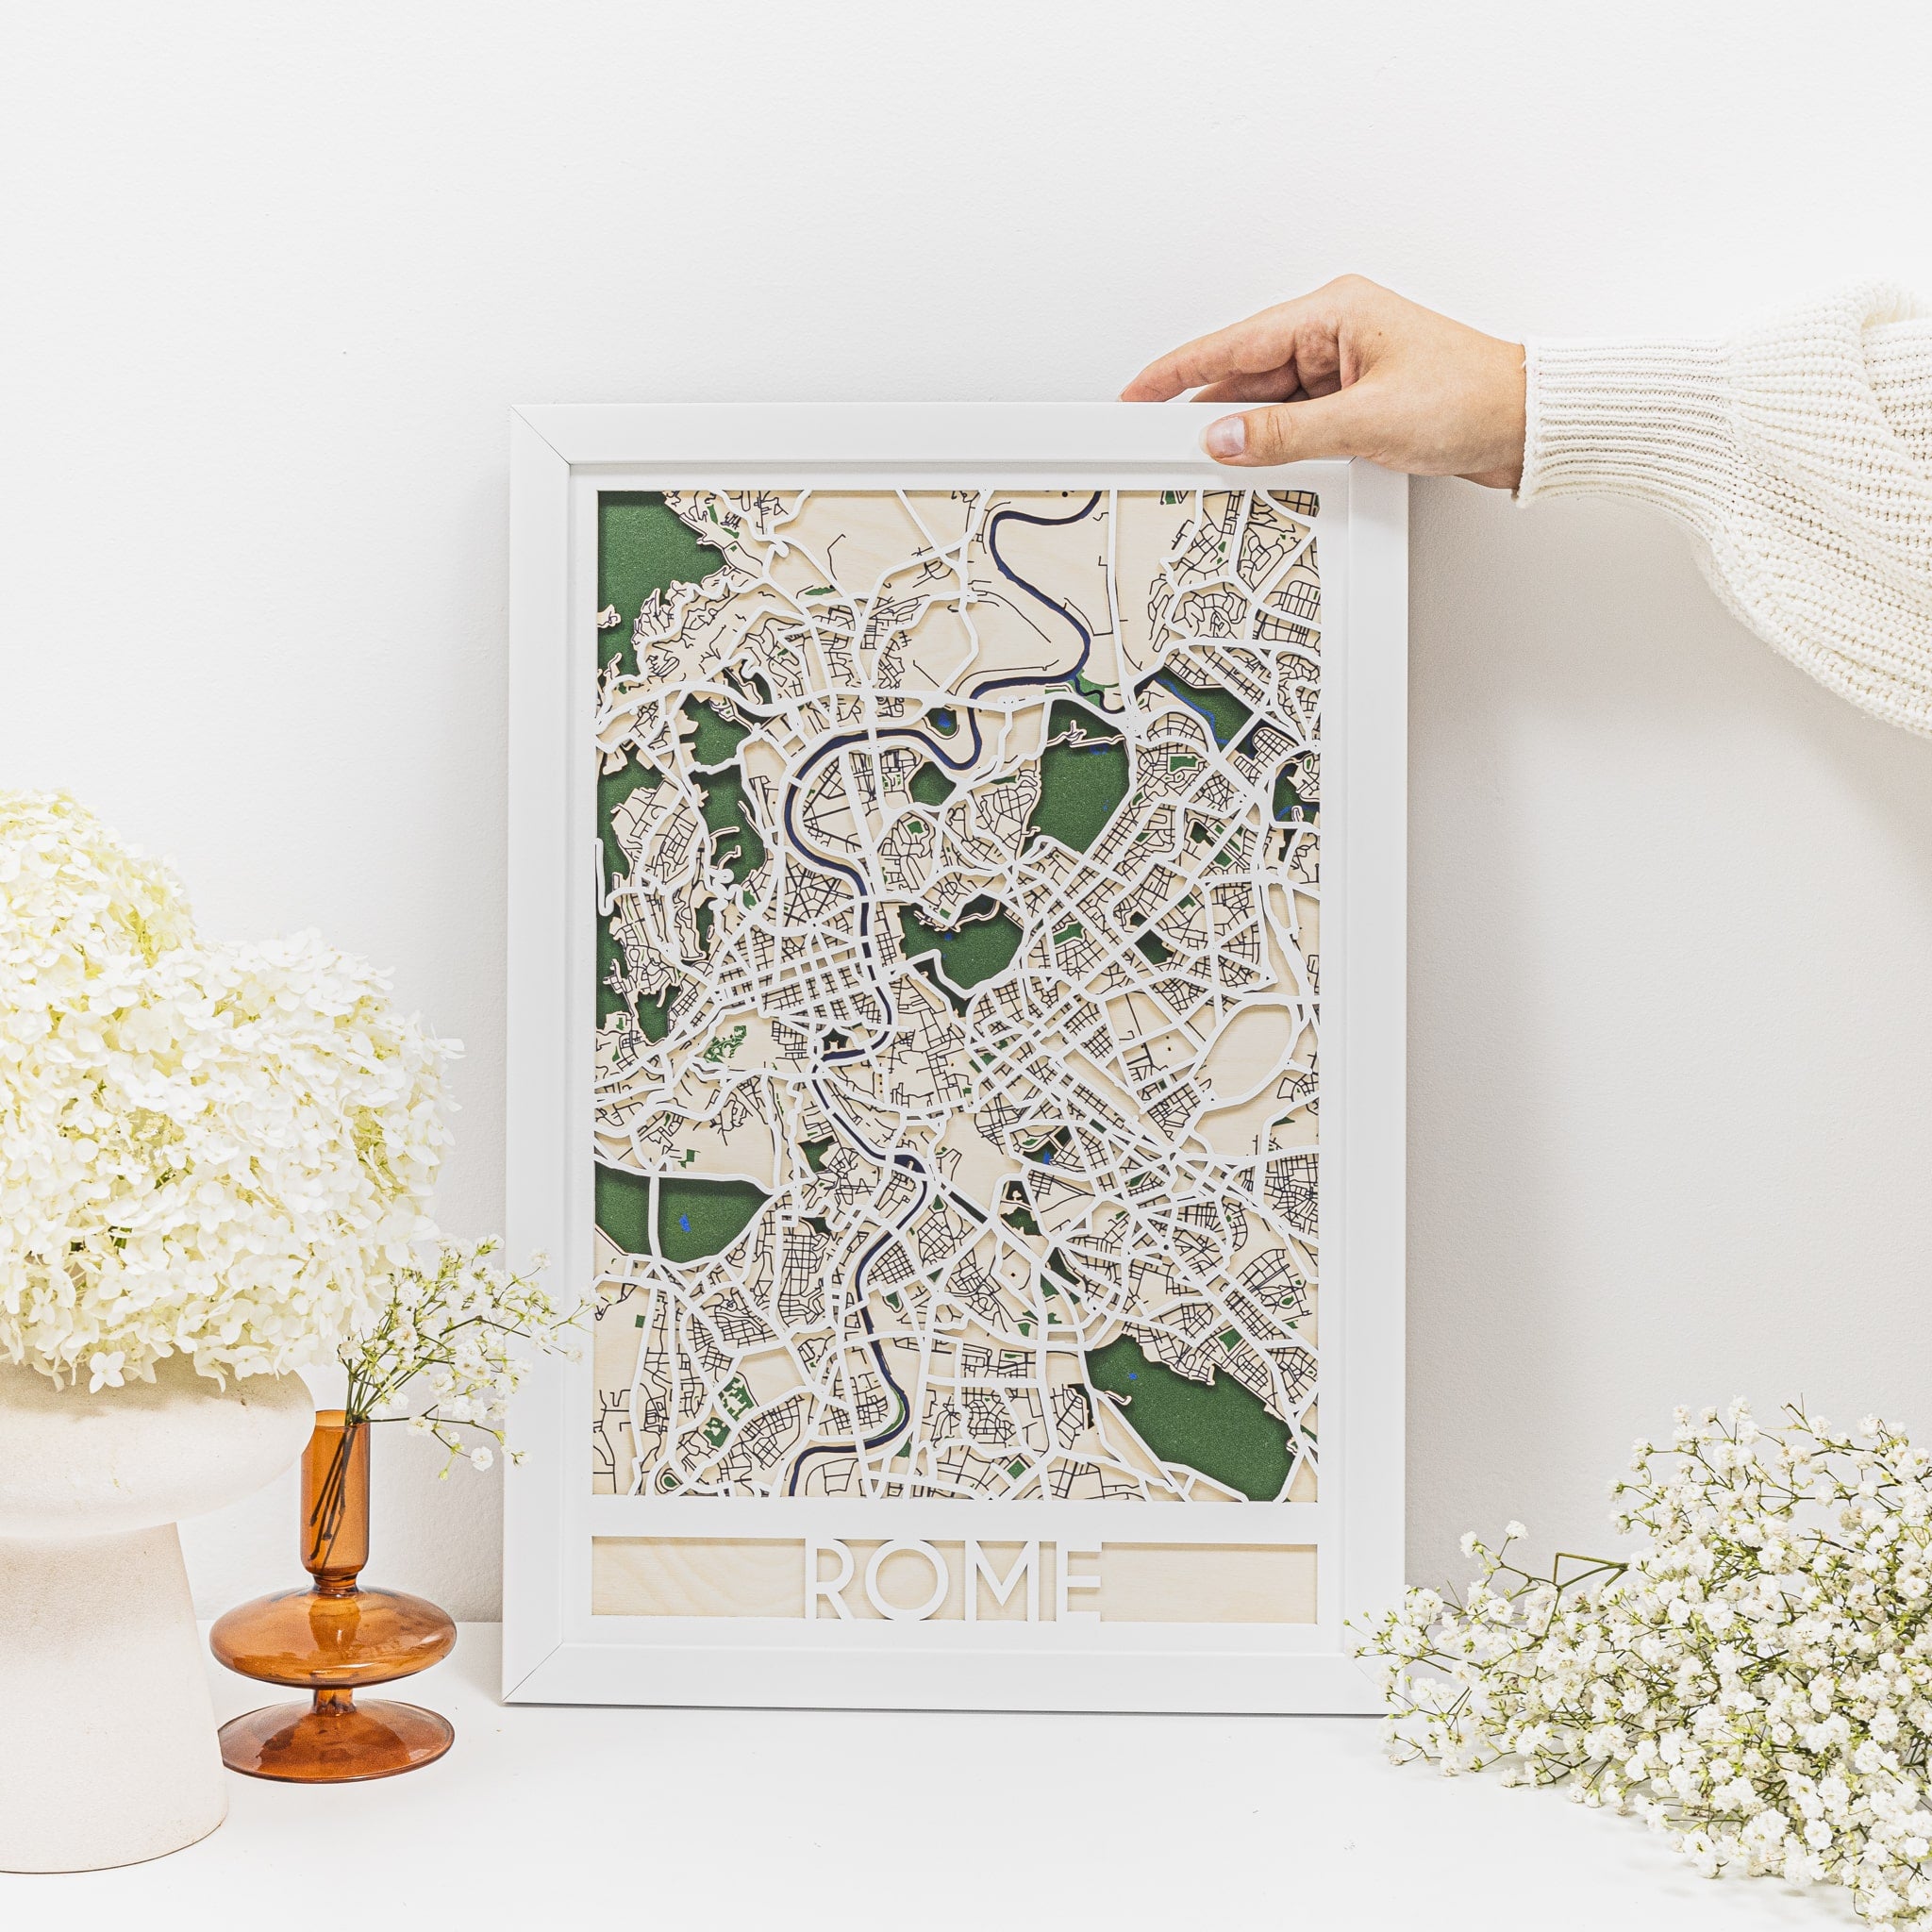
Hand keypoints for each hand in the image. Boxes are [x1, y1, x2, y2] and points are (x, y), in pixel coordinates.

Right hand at [1120, 275, 1526, 489]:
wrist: (1530, 425)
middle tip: (1163, 445)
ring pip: (1271, 403)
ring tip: (1219, 464)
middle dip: (1210, 412)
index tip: (1136, 391)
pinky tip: (1267, 464)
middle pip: (1247, 375)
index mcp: (1334, 312)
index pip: (1234, 342)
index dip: (1178, 371)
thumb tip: (1227, 438)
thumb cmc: (1472, 399)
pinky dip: (1280, 444)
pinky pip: (1299, 421)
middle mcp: (1336, 333)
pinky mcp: (1359, 401)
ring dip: (1251, 434)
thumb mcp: (1367, 422)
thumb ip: (1287, 434)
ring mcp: (1347, 369)